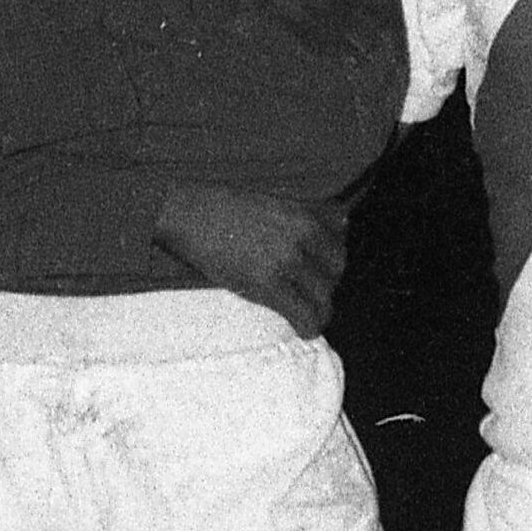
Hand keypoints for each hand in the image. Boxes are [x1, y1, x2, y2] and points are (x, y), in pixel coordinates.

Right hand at [148, 181, 341, 334]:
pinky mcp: (268, 284)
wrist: (186, 214)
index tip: (320, 270)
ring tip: (309, 315)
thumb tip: (345, 219)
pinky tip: (303, 330)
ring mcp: (286, 259)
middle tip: (309, 292)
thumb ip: (306, 211)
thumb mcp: (271, 201)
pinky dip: (309, 326)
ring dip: (319, 308)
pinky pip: (305, 314)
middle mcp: (301, 235)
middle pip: (336, 269)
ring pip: (324, 295)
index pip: (340, 239)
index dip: (331, 258)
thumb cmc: (221, 207)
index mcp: (302, 213)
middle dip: (326, 283)